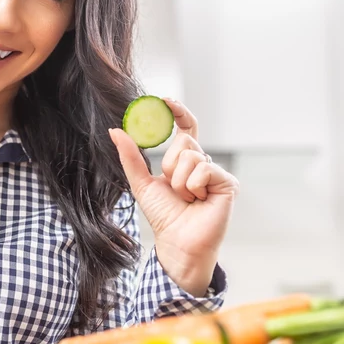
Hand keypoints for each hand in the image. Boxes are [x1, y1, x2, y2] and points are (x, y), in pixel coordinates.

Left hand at [109, 99, 238, 296]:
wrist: (177, 242)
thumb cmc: (164, 216)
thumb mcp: (141, 183)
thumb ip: (130, 156)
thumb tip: (116, 130)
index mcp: (185, 161)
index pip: (185, 128)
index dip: (178, 112)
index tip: (166, 100)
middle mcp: (203, 163)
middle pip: (184, 142)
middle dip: (170, 165)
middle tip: (174, 188)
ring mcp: (217, 173)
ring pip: (192, 155)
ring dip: (180, 180)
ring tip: (186, 198)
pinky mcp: (228, 183)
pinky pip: (204, 169)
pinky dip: (193, 187)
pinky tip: (198, 201)